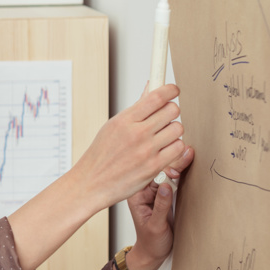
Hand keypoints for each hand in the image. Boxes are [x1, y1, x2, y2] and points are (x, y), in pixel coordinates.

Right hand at [73, 84, 186, 210]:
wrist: (92, 183)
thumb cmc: (101, 155)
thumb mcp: (113, 126)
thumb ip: (136, 108)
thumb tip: (151, 87)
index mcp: (125, 120)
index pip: (156, 96)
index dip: (170, 90)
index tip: (174, 90)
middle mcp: (137, 133)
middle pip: (172, 110)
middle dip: (172, 111)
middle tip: (165, 117)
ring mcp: (147, 150)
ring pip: (178, 129)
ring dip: (173, 131)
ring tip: (162, 136)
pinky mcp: (154, 166)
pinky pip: (178, 148)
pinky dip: (174, 147)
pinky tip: (164, 149)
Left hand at [125, 143, 194, 269]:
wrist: (152, 252)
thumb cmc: (150, 242)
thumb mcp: (156, 226)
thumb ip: (161, 206)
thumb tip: (167, 187)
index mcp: (137, 196)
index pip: (151, 177)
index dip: (166, 169)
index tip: (178, 164)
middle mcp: (144, 191)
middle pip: (160, 172)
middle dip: (174, 162)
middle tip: (189, 152)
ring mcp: (155, 192)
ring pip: (168, 175)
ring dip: (179, 165)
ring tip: (189, 153)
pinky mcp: (165, 196)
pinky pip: (173, 182)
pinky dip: (182, 173)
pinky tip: (188, 163)